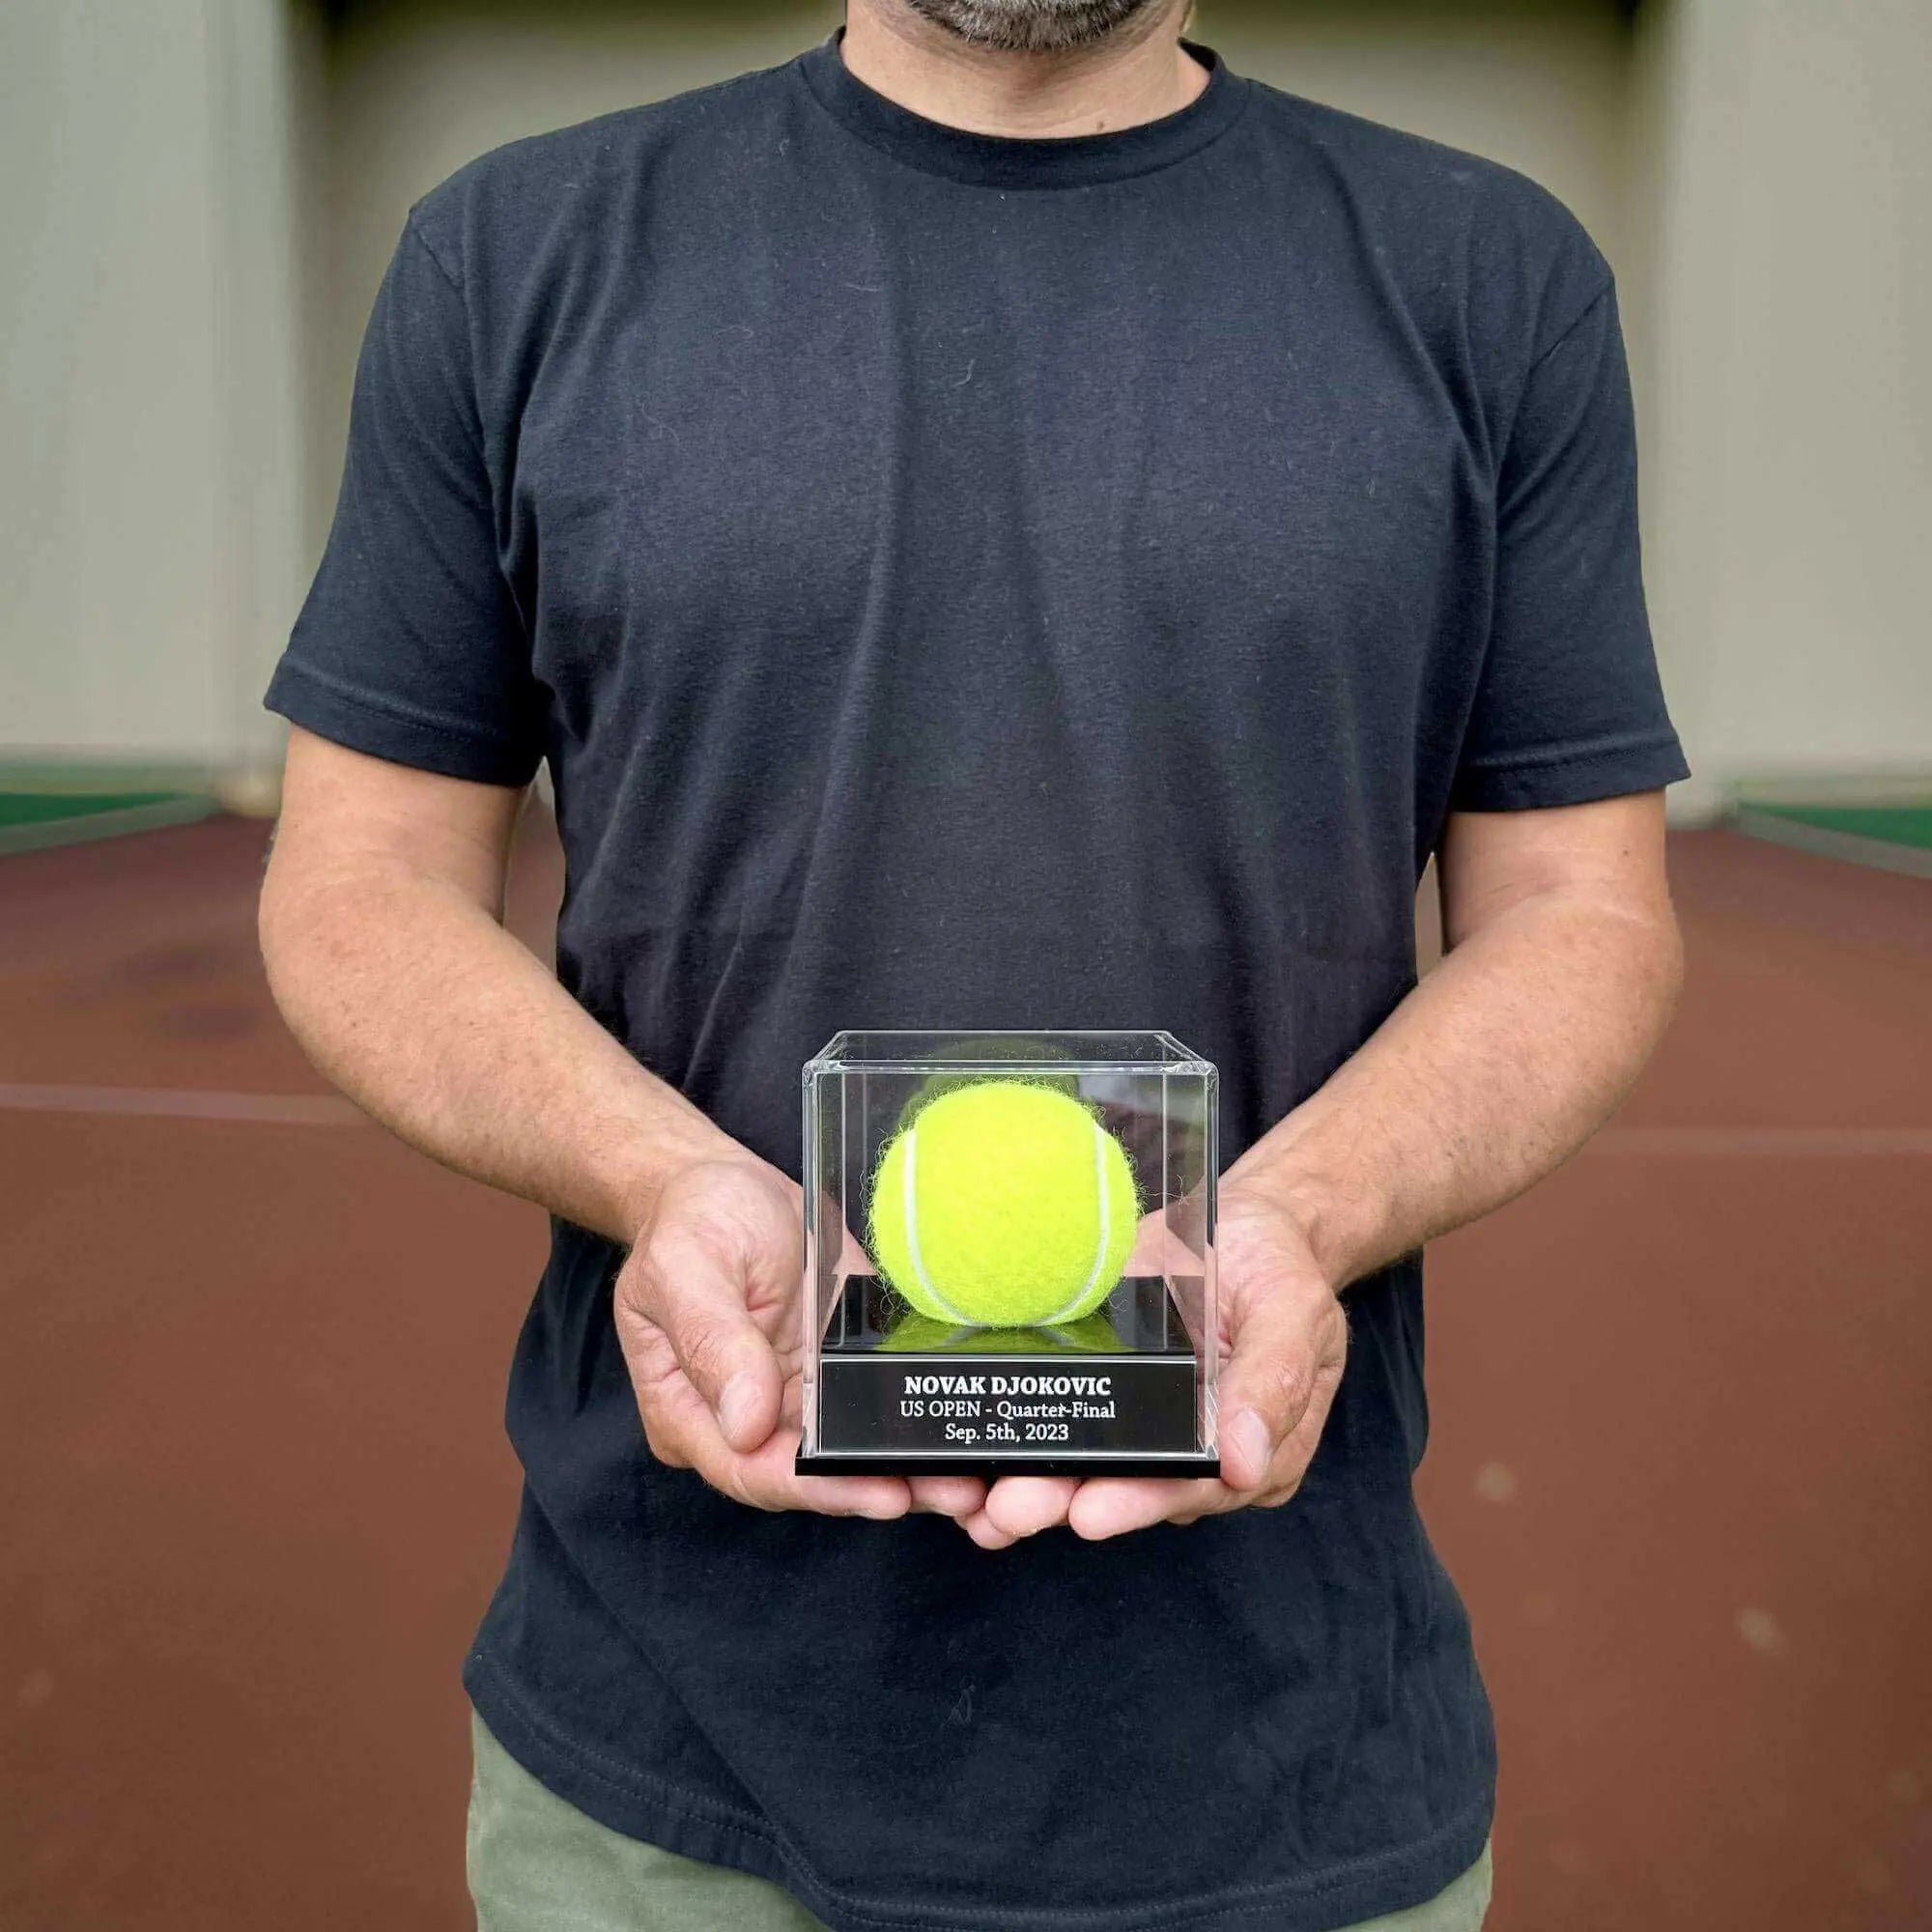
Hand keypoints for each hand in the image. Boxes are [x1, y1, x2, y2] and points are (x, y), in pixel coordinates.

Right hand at [615, 1156, 983, 1521]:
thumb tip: (745, 1422)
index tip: (879, 1493)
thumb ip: (713, 1342)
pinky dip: (917, 1419)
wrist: (723, 1183)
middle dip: (881, 1486)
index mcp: (690, 1414)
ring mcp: (797, 1397)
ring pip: (853, 1449)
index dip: (818, 1489)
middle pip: (813, 1476)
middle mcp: (747, 1420)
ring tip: (972, 1478)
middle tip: (954, 1493)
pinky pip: (876, 1403)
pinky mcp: (837, 1369)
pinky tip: (964, 1431)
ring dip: (911, 1466)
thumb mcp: (687, 1267)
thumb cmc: (689, 1221)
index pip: (753, 1470)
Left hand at [957, 1182, 1347, 1546]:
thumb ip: (1275, 1384)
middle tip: (1007, 1509)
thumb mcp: (1296, 1312)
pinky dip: (1006, 1443)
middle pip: (1121, 1489)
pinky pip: (1054, 1421)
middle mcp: (1188, 1453)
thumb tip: (1245, 1462)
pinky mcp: (1100, 1388)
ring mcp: (1140, 1424)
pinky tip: (959, 1462)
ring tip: (968, 1498)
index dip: (1136, 1502)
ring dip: (1022, 1486)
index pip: (1187, 1487)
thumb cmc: (1279, 1268)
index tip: (1090, 1511)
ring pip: (1079, 1470)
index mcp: (1248, 1449)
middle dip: (1060, 1501)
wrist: (1250, 1223)